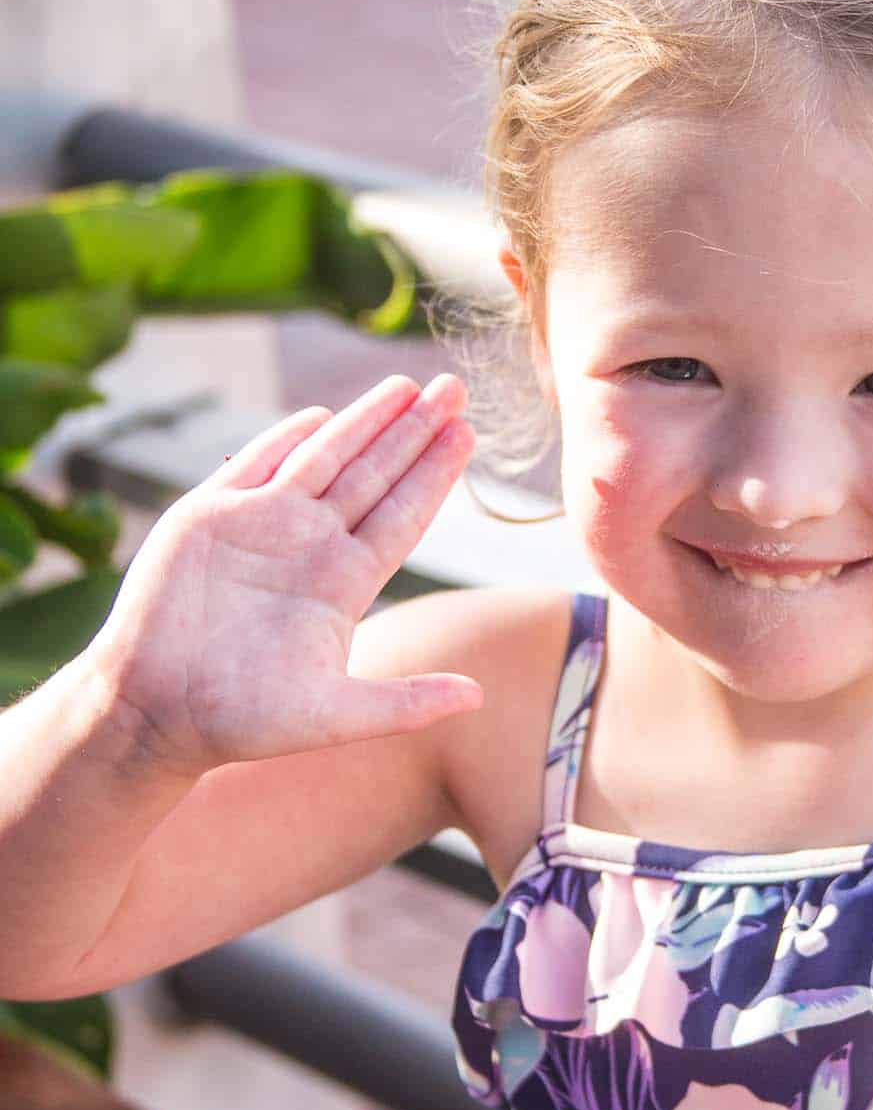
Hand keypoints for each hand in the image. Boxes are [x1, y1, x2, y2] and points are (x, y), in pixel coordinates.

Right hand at [84, 372, 482, 777]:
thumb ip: (407, 703)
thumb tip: (478, 697)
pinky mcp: (207, 517)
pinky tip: (321, 417)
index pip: (402, 516)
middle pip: (374, 475)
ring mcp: (260, 525)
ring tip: (407, 387)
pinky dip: (285, 439)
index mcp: (344, 583)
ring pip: (324, 458)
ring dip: (364, 421)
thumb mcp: (337, 715)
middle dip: (413, 431)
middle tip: (454, 388)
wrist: (157, 713)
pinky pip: (255, 466)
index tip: (469, 435)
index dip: (434, 476)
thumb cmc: (244, 722)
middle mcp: (309, 546)